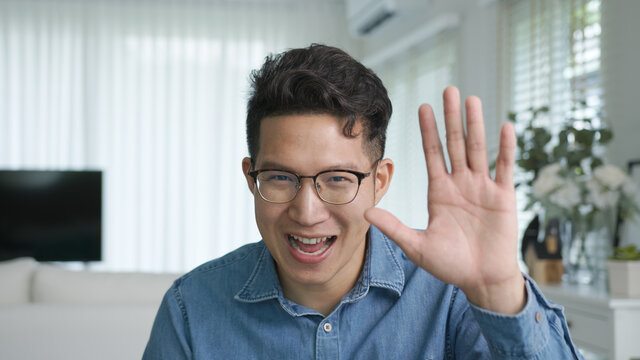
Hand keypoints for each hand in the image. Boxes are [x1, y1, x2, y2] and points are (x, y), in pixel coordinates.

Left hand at [365, 86, 524, 313]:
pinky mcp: (503, 197)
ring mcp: (482, 188)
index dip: (428, 130)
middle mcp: (460, 184)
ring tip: (471, 99)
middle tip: (448, 89)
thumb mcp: (417, 246)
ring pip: (478, 149)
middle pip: (455, 143)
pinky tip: (505, 126)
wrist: (481, 280)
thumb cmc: (450, 265)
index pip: (432, 153)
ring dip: (475, 124)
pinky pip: (505, 167)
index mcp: (439, 191)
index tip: (423, 106)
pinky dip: (506, 148)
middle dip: (451, 117)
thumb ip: (395, 227)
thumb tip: (367, 211)